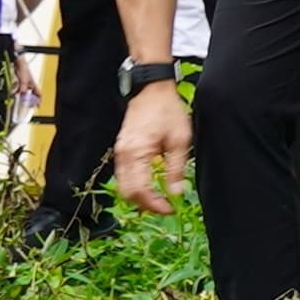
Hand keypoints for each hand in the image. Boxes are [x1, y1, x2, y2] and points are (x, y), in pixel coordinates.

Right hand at [114, 82, 192, 213]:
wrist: (151, 90)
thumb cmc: (167, 111)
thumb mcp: (180, 140)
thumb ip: (176, 169)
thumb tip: (176, 193)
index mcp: (136, 153)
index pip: (139, 190)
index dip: (154, 204)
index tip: (170, 209)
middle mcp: (123, 155)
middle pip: (127, 192)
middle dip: (145, 204)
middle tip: (165, 207)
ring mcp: (119, 152)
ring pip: (123, 185)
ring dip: (139, 197)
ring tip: (159, 199)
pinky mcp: (121, 149)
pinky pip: (123, 175)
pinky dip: (135, 185)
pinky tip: (150, 186)